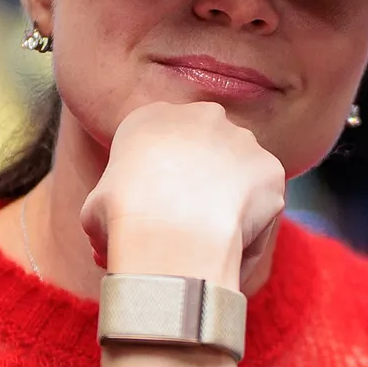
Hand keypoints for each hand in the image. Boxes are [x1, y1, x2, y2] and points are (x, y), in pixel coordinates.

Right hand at [79, 101, 285, 294]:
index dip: (163, 182)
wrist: (168, 232)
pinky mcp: (272, 169)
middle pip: (206, 152)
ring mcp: (242, 140)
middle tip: (189, 227)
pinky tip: (230, 250)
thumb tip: (112, 236)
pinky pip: (262, 206)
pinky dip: (252, 230)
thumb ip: (112, 207)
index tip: (158, 212)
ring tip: (208, 244)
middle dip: (202, 185)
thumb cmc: (123, 220)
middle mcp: (201, 116)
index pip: (163, 144)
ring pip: (238, 178)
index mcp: (151, 116)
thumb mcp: (95, 209)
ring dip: (229, 206)